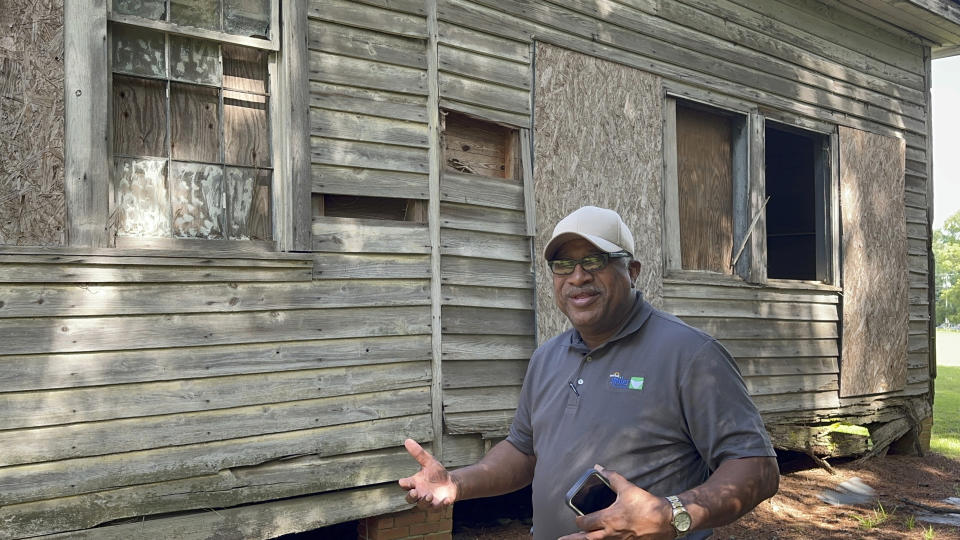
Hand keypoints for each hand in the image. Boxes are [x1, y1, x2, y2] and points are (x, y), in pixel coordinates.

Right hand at [398, 439, 458, 508]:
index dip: (404, 484)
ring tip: (429, 495)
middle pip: (410, 499)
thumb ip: (419, 453)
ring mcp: (427, 501)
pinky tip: (446, 499)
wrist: (451, 483)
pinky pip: (438, 508)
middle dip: (411, 497)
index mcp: (415, 483)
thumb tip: (407, 440)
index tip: (404, 482)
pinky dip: (442, 504)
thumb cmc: (437, 474)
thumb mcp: (429, 462)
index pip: (405, 485)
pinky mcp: (437, 505)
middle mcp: (419, 494)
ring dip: (424, 501)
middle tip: (415, 492)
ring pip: (422, 505)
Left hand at [558, 466, 675, 539]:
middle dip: (574, 538)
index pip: (585, 523)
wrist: (666, 520)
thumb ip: (612, 477)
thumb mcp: (627, 488)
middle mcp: (611, 533)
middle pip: (587, 539)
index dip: (578, 521)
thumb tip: (600, 468)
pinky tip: (605, 538)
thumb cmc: (646, 505)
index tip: (577, 518)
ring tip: (580, 539)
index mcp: (608, 519)